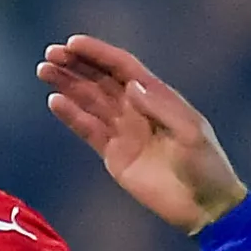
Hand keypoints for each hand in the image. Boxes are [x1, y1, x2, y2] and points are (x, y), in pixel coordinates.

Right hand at [38, 36, 249, 234]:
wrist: (203, 207)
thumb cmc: (206, 165)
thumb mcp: (190, 132)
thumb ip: (161, 107)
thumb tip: (131, 86)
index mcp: (157, 96)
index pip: (122, 67)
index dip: (98, 53)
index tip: (72, 43)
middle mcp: (137, 108)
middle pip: (101, 79)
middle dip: (76, 65)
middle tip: (50, 54)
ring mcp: (124, 131)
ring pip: (89, 101)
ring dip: (67, 85)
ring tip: (44, 71)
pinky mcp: (114, 155)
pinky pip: (89, 130)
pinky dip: (72, 116)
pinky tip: (55, 102)